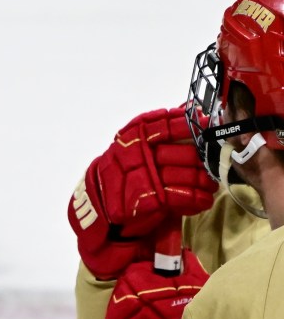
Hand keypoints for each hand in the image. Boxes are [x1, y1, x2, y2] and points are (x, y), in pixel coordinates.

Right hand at [70, 107, 215, 278]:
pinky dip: (196, 199)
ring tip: (211, 185)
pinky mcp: (147, 201)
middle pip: (180, 153)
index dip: (186, 125)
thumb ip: (159, 131)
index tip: (208, 124)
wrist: (102, 209)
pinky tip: (203, 201)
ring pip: (183, 176)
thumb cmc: (125, 175)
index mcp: (130, 139)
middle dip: (203, 160)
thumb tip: (190, 109)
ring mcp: (140, 179)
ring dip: (203, 182)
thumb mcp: (134, 149)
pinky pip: (180, 197)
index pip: (162, 127)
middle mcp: (134, 156)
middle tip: (216, 163)